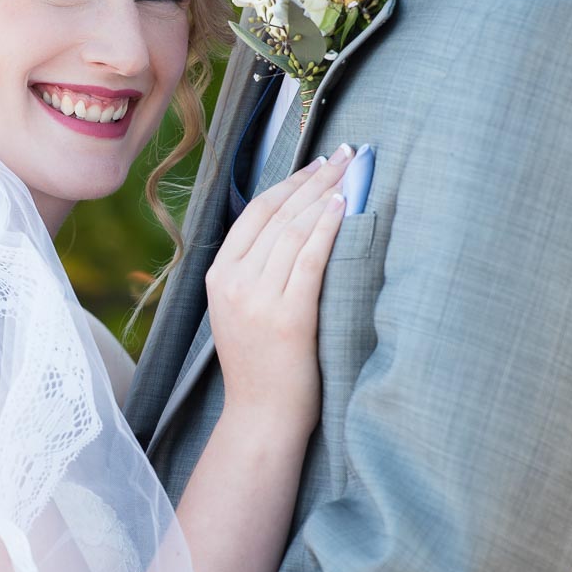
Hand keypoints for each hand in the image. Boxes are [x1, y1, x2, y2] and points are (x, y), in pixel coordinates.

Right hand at [204, 144, 351, 428]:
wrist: (261, 417)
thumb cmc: (261, 366)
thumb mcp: (240, 310)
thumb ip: (254, 271)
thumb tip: (294, 226)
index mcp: (217, 276)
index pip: (255, 212)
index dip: (290, 182)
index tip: (319, 162)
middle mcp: (232, 281)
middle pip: (277, 213)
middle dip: (314, 178)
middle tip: (347, 154)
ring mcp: (257, 298)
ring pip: (294, 229)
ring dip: (326, 193)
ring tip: (353, 171)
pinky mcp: (287, 316)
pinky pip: (309, 258)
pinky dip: (327, 226)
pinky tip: (344, 204)